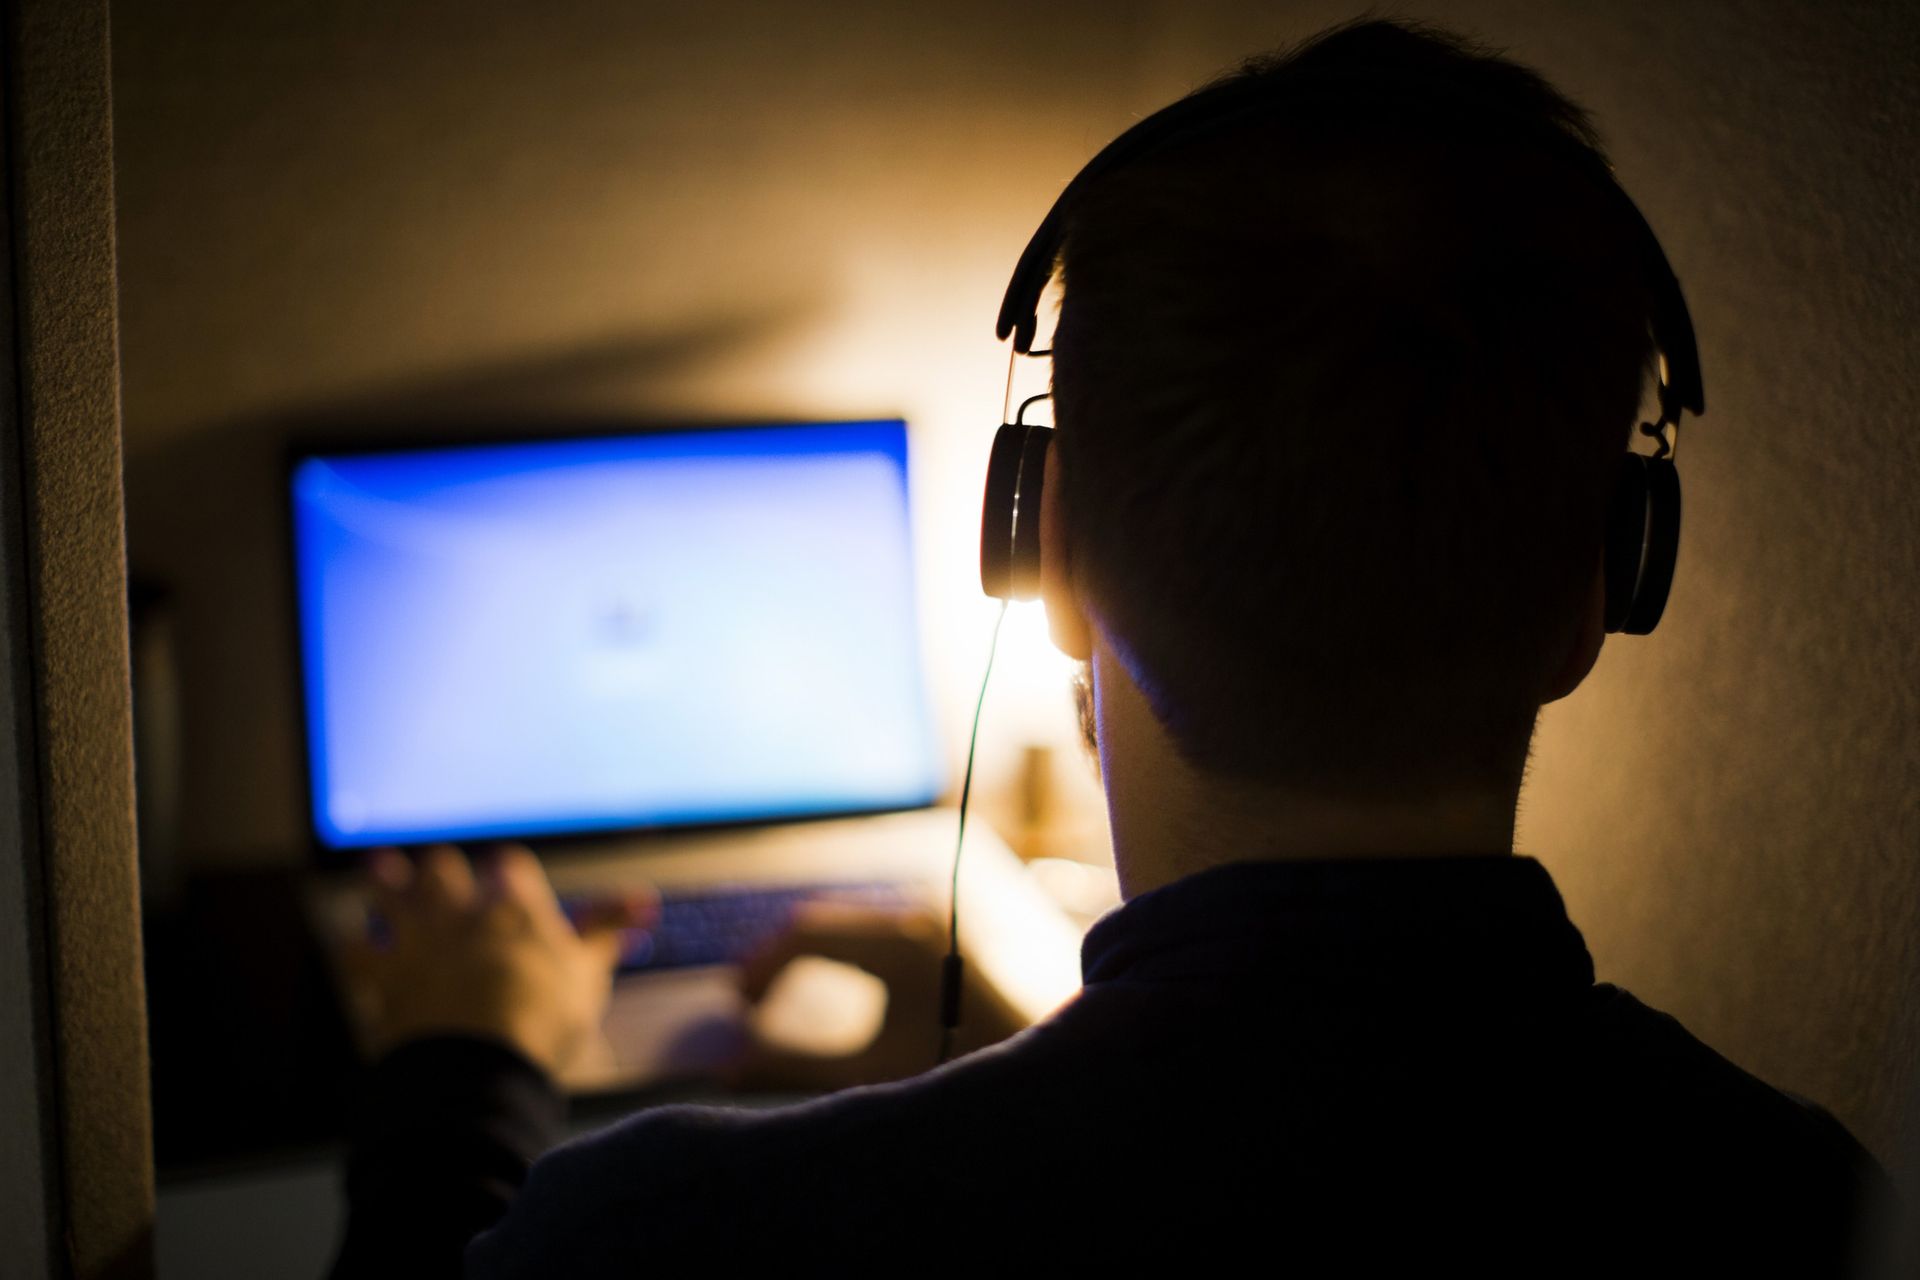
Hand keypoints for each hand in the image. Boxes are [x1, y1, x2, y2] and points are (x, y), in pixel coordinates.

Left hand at [346, 843, 654, 1077]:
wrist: (483, 1059)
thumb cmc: (545, 1014)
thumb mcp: (589, 971)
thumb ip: (607, 930)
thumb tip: (645, 902)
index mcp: (512, 905)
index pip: (508, 868)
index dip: (507, 873)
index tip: (506, 875)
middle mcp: (460, 910)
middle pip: (442, 870)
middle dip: (440, 870)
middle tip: (437, 869)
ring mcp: (417, 939)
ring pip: (390, 895)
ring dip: (385, 882)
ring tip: (379, 866)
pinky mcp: (383, 975)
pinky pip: (355, 952)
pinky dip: (354, 948)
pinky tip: (352, 945)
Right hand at [730, 900, 1030, 1091]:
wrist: (1054, 1062)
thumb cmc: (968, 1067)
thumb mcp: (872, 1077)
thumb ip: (793, 1070)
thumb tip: (725, 1071)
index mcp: (899, 945)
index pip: (803, 934)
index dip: (759, 969)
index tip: (739, 1010)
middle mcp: (917, 916)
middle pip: (821, 922)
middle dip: (777, 962)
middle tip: (748, 1006)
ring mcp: (935, 918)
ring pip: (848, 924)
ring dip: (808, 956)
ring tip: (778, 1002)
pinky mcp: (946, 929)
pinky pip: (876, 928)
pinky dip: (841, 953)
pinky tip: (829, 991)